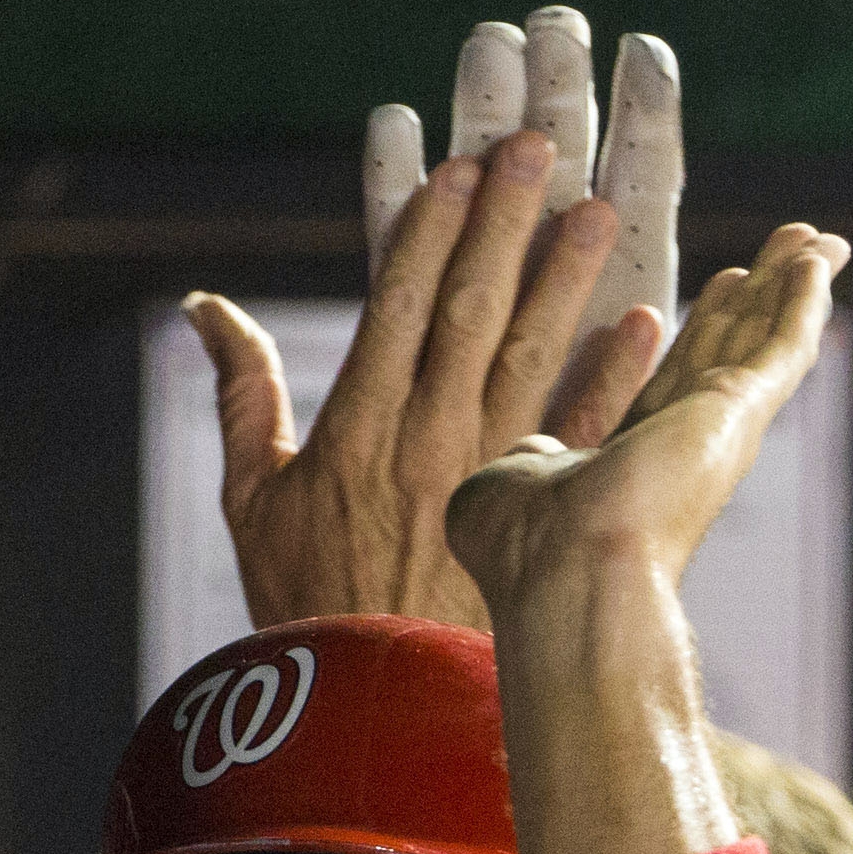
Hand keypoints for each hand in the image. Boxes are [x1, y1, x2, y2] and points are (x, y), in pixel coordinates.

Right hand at [198, 9, 678, 631]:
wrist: (370, 703)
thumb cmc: (304, 600)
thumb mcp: (251, 500)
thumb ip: (243, 394)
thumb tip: (206, 308)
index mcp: (355, 430)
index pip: (395, 306)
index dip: (426, 231)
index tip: (456, 168)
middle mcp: (424, 439)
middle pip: (465, 311)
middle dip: (502, 224)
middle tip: (537, 149)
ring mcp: (484, 475)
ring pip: (528, 357)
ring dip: (565, 280)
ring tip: (599, 210)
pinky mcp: (527, 513)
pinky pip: (579, 435)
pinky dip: (613, 379)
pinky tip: (646, 324)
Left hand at [440, 223, 849, 610]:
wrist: (562, 575)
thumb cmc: (522, 549)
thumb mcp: (507, 485)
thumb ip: (528, 458)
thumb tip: (529, 453)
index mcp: (630, 455)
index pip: (676, 375)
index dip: (701, 327)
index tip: (724, 285)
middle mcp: (682, 441)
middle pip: (730, 348)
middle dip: (759, 296)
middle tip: (792, 245)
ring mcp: (715, 428)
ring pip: (759, 338)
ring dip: (788, 285)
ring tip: (818, 238)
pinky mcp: (737, 413)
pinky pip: (781, 347)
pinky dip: (803, 303)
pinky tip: (818, 262)